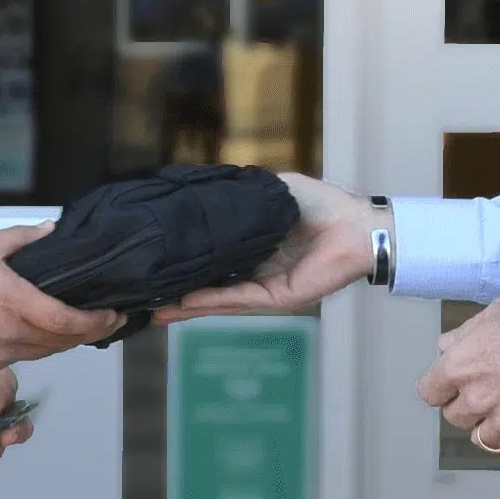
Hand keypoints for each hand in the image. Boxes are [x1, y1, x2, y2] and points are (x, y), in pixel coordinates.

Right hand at [0, 225, 121, 369]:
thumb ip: (23, 237)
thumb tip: (52, 229)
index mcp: (14, 303)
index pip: (66, 322)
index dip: (95, 322)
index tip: (113, 314)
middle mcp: (11, 333)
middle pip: (64, 342)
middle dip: (93, 332)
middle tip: (112, 319)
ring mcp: (1, 353)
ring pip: (48, 352)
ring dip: (70, 341)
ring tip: (87, 326)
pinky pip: (26, 357)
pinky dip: (43, 346)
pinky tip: (48, 334)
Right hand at [155, 173, 372, 322]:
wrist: (354, 223)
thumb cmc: (322, 205)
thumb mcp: (272, 190)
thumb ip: (242, 194)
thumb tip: (209, 187)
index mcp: (255, 249)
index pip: (212, 261)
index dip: (186, 264)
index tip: (156, 264)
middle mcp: (256, 272)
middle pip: (209, 287)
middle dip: (178, 295)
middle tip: (145, 300)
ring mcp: (266, 287)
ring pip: (218, 300)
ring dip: (187, 306)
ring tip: (156, 311)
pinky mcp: (278, 297)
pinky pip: (238, 299)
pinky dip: (211, 302)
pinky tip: (186, 303)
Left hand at [418, 295, 499, 452]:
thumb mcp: (492, 314)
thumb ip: (463, 336)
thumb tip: (447, 348)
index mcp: (460, 368)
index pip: (429, 393)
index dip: (440, 386)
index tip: (450, 383)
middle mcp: (477, 399)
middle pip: (454, 417)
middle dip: (464, 404)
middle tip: (484, 389)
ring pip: (482, 438)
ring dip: (488, 425)